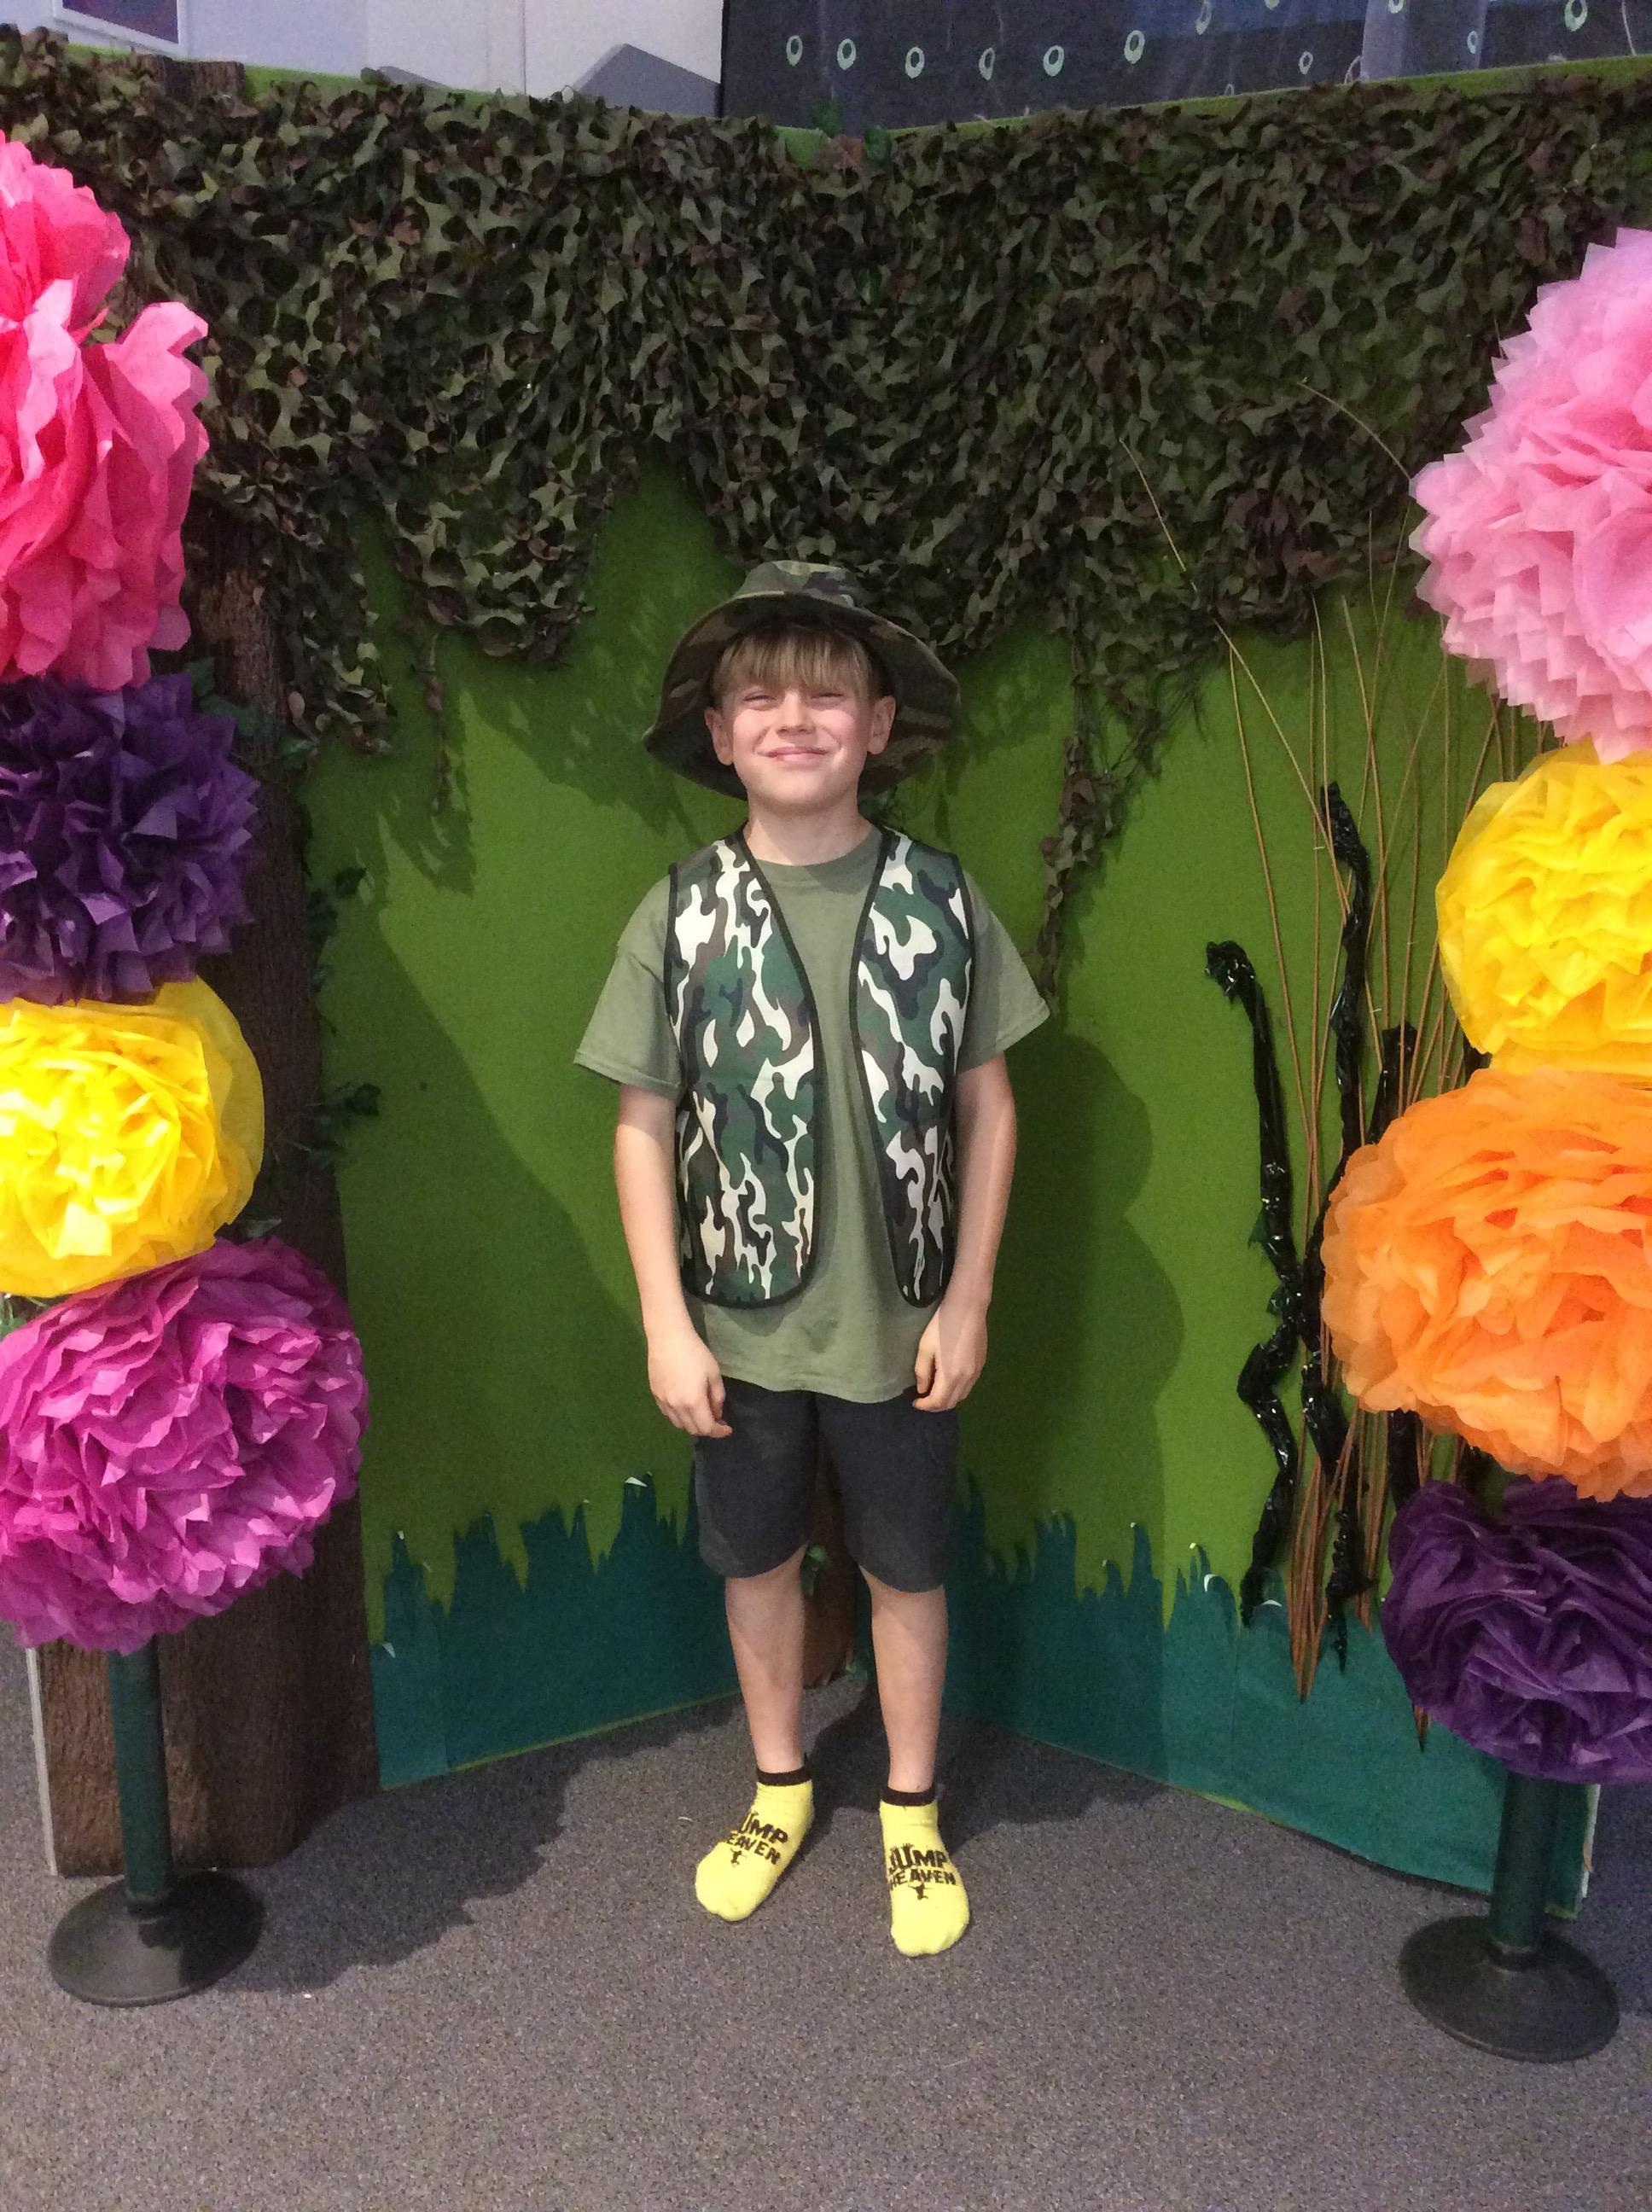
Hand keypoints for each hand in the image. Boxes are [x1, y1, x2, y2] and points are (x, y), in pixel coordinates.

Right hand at [647, 1319, 731, 1437]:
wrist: (668, 1338)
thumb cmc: (695, 1353)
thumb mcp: (714, 1374)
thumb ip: (717, 1397)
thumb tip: (716, 1414)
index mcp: (693, 1402)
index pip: (706, 1428)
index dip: (719, 1432)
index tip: (727, 1428)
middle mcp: (676, 1407)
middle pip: (692, 1430)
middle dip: (707, 1429)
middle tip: (717, 1420)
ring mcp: (663, 1402)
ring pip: (678, 1424)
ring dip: (692, 1424)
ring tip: (701, 1414)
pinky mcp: (655, 1395)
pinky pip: (668, 1414)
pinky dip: (679, 1417)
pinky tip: (685, 1406)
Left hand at [913, 1294, 987, 1411]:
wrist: (968, 1307)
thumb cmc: (943, 1325)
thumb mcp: (925, 1347)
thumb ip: (922, 1372)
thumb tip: (922, 1389)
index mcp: (951, 1375)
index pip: (938, 1402)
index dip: (925, 1406)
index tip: (915, 1402)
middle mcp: (967, 1378)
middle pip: (952, 1403)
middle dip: (936, 1405)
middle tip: (923, 1399)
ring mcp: (977, 1372)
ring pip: (962, 1396)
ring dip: (947, 1399)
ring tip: (934, 1391)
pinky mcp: (981, 1365)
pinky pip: (968, 1386)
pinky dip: (957, 1390)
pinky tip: (948, 1380)